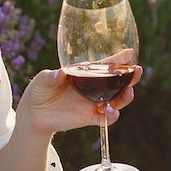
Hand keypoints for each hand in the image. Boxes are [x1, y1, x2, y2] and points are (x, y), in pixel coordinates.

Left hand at [17, 58, 141, 136]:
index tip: (128, 52)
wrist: (33, 114)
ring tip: (128, 92)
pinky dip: (112, 115)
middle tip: (136, 72)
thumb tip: (60, 74)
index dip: (116, 59)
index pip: (103, 66)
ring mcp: (92, 103)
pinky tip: (109, 110)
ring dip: (125, 97)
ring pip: (116, 100)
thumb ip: (50, 76)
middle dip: (129, 77)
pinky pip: (106, 118)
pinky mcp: (89, 118)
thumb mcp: (41, 80)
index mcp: (83, 75)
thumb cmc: (38, 91)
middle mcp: (91, 88)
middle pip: (116, 82)